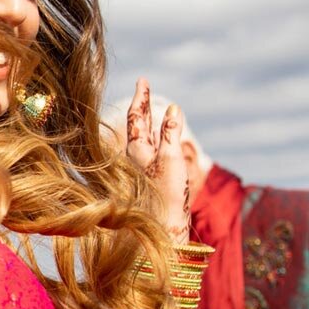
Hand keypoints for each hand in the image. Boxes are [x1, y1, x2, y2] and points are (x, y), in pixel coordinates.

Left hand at [123, 78, 189, 242]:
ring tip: (149, 107)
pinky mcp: (153, 178)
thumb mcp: (170, 159)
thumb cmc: (165, 195)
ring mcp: (144, 168)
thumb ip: (170, 133)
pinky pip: (153, 150)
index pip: (137, 117)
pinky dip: (156, 137)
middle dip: (143, 106)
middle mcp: (137, 157)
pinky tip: (158, 137)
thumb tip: (172, 108)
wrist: (164, 228)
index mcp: (136, 150)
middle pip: (139, 125)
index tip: (143, 80)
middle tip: (144, 87)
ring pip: (145, 137)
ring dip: (148, 120)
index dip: (141, 98)